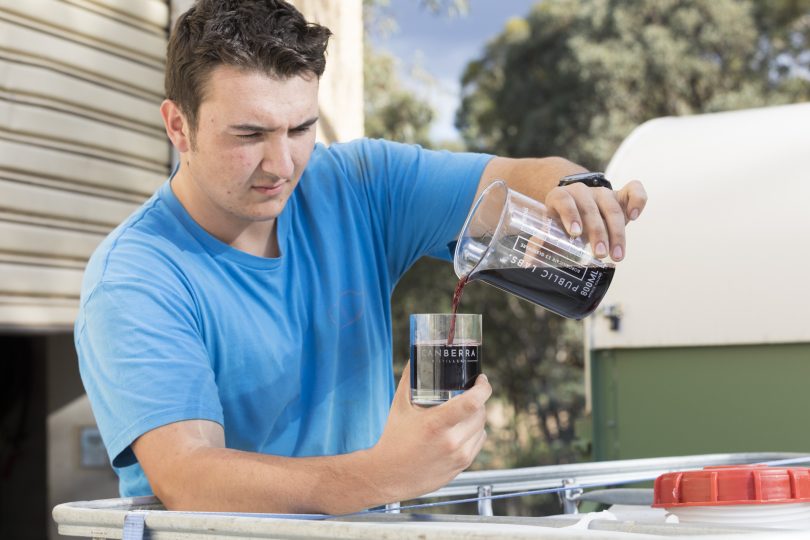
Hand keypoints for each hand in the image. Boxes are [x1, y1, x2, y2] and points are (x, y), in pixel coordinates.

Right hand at [365, 363, 491, 503]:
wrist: (388, 475)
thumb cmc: (394, 438)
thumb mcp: (399, 405)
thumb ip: (411, 378)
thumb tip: (418, 355)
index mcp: (435, 424)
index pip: (472, 402)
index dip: (483, 387)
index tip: (481, 379)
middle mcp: (450, 442)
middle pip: (480, 412)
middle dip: (477, 399)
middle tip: (468, 393)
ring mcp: (458, 456)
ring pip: (482, 428)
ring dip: (476, 416)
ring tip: (463, 412)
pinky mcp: (461, 467)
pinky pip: (478, 442)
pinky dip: (474, 433)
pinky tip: (461, 430)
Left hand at [545, 180, 646, 260]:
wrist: (580, 212)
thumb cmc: (564, 226)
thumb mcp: (553, 234)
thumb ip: (543, 245)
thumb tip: (529, 264)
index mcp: (560, 197)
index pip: (563, 199)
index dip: (569, 214)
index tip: (575, 234)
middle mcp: (581, 192)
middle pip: (590, 207)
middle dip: (597, 232)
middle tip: (600, 254)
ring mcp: (602, 192)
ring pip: (612, 206)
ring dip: (617, 231)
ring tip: (617, 255)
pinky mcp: (621, 195)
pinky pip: (634, 190)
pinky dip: (638, 201)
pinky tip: (635, 217)